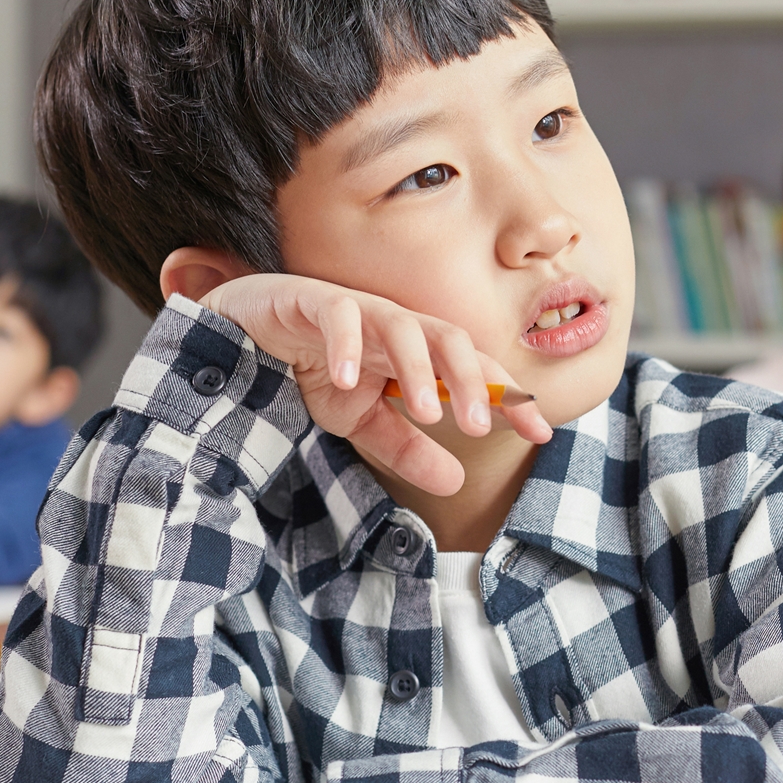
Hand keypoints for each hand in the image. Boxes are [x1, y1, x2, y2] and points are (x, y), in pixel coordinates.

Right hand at [200, 274, 552, 496]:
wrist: (241, 334)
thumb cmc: (311, 371)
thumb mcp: (361, 422)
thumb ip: (406, 448)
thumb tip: (456, 483)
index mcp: (415, 354)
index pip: (473, 370)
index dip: (508, 397)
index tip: (542, 431)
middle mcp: (395, 326)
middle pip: (450, 339)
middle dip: (473, 379)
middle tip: (480, 426)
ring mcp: (356, 309)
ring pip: (402, 324)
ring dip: (419, 368)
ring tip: (428, 413)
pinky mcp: (310, 299)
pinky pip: (338, 315)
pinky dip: (346, 345)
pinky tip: (351, 379)